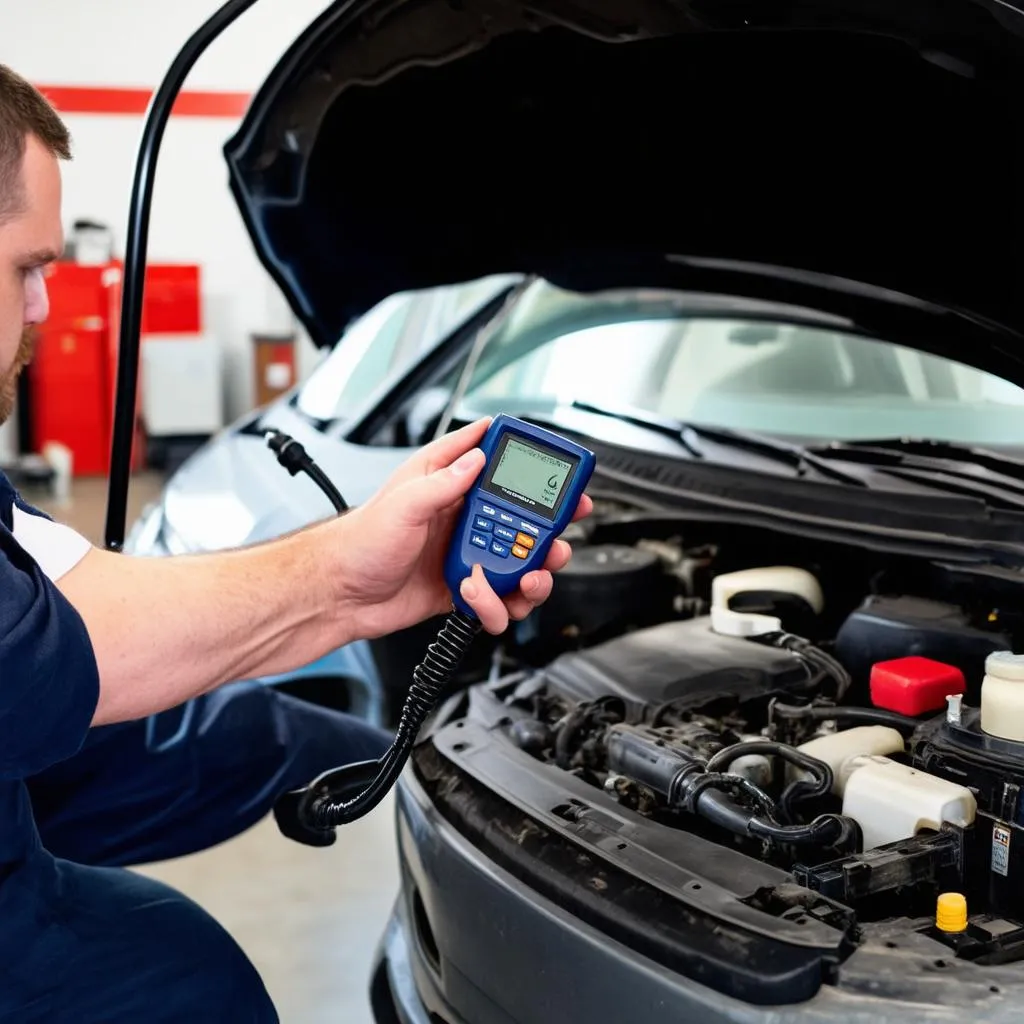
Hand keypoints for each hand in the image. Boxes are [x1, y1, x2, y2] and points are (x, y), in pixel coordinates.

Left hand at [333, 417, 592, 636]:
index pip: (493, 460)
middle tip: (557, 540)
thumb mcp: (402, 503)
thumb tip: (477, 458)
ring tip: (524, 579)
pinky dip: (496, 606)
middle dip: (548, 532)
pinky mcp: (463, 590)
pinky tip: (477, 598)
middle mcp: (461, 519)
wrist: (338, 596)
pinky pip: (498, 600)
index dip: (526, 460)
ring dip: (530, 577)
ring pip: (519, 565)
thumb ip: (443, 481)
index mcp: (444, 485)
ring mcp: (466, 555)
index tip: (556, 467)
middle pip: (523, 520)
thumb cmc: (357, 543)